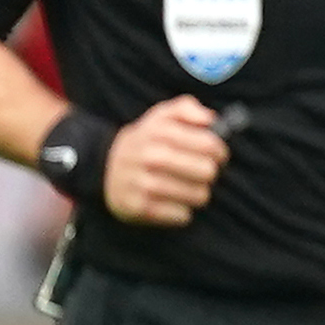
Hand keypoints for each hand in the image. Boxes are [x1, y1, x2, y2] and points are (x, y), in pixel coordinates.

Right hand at [103, 96, 230, 224]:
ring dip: (198, 193)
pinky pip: (182, 215)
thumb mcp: (160, 115)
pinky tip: (173, 202)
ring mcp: (144, 184)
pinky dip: (182, 212)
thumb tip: (210, 118)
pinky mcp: (140, 207)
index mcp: (160, 132)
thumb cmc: (144, 140)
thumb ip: (186, 108)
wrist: (104, 166)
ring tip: (188, 187)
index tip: (217, 155)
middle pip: (207, 172)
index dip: (220, 152)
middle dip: (210, 173)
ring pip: (199, 196)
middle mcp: (151, 157)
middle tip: (202, 173)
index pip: (209, 145)